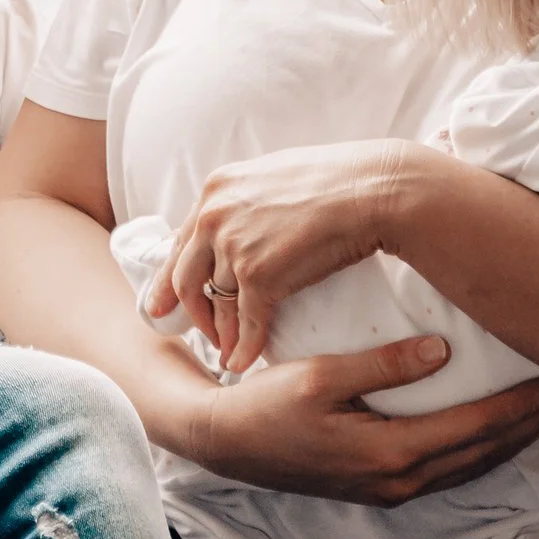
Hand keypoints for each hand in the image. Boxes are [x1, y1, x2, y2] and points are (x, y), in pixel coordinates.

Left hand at [152, 138, 416, 372]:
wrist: (373, 189)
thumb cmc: (340, 179)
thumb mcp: (276, 176)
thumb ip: (251, 198)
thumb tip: (249, 214)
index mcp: (217, 189)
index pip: (185, 241)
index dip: (173, 276)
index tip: (165, 302)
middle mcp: (214, 216)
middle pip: (186, 275)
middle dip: (191, 310)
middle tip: (199, 333)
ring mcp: (233, 246)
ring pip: (217, 302)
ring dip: (221, 333)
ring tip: (227, 352)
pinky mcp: (258, 274)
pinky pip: (246, 320)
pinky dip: (244, 346)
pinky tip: (243, 362)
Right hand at [176, 338, 538, 506]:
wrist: (225, 441)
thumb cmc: (266, 403)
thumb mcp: (320, 375)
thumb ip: (384, 366)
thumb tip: (443, 351)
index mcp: (390, 453)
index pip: (474, 429)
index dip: (520, 406)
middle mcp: (398, 479)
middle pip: (483, 453)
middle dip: (529, 425)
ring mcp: (389, 487)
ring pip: (469, 466)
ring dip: (510, 439)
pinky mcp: (379, 483)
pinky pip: (447, 468)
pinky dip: (479, 449)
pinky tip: (491, 431)